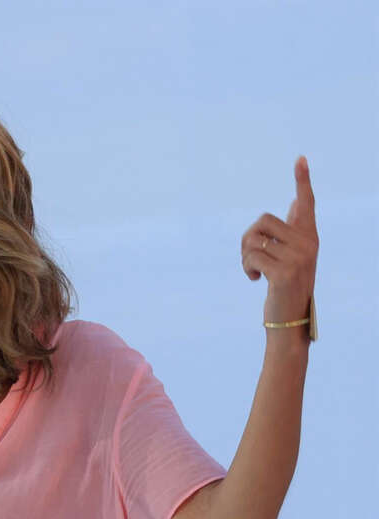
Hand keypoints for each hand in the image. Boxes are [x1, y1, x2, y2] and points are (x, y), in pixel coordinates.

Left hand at [241, 155, 318, 328]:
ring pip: (253, 239)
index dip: (302, 181)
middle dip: (247, 239)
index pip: (306, 204)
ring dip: (245, 256)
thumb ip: (293, 231)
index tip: (300, 159)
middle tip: (250, 258)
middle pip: (262, 221)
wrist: (289, 322)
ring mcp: (298, 258)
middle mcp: (308, 244)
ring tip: (253, 270)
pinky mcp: (285, 272)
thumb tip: (295, 202)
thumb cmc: (286, 288)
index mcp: (309, 238)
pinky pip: (251, 256)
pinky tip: (255, 280)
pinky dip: (246, 267)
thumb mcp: (292, 257)